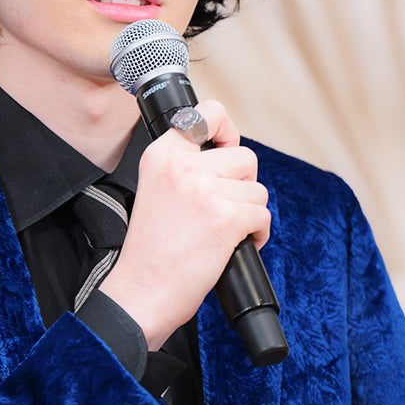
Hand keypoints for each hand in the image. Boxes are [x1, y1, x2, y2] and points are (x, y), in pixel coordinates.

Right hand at [96, 99, 269, 349]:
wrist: (141, 291)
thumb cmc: (151, 251)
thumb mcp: (155, 189)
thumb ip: (184, 167)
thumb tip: (228, 156)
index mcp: (162, 155)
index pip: (208, 113)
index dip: (227, 130)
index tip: (226, 148)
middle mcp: (183, 166)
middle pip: (245, 157)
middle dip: (243, 186)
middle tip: (224, 209)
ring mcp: (205, 191)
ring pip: (257, 191)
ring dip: (249, 214)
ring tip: (225, 233)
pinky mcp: (225, 219)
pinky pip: (262, 216)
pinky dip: (257, 235)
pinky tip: (235, 246)